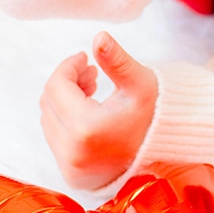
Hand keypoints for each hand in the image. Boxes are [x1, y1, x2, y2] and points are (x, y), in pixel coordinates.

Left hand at [39, 32, 157, 190]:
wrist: (165, 156)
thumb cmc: (154, 116)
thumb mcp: (139, 83)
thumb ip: (116, 60)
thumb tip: (99, 37)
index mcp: (86, 129)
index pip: (57, 86)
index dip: (68, 66)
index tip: (84, 58)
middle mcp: (72, 153)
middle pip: (49, 102)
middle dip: (66, 82)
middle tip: (90, 72)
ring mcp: (70, 168)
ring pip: (48, 120)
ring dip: (64, 100)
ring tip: (91, 90)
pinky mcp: (71, 175)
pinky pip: (55, 139)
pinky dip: (66, 120)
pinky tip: (88, 111)